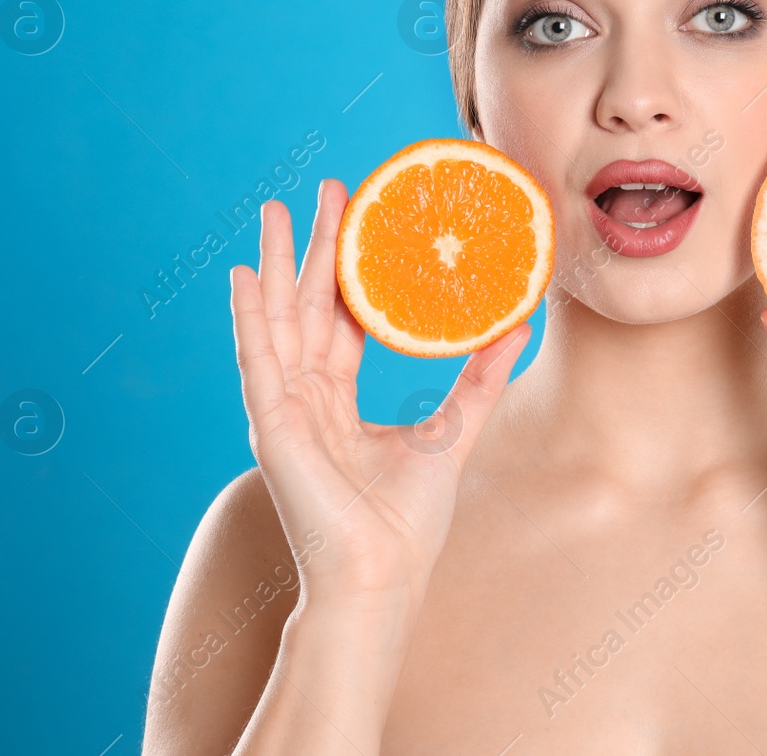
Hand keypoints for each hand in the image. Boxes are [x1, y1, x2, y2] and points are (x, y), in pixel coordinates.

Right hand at [229, 178, 529, 615]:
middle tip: (328, 191)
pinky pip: (257, 361)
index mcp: (336, 400)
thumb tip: (518, 325)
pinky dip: (250, 317)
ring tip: (276, 211)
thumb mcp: (452, 430)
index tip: (361, 216)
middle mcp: (304, 399)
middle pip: (307, 306)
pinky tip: (248, 276)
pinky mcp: (271, 427)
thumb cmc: (407, 523)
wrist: (383, 577)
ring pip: (277, 321)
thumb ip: (479, 377)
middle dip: (315, 248)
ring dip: (277, 265)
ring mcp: (282, 411)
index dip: (348, 268)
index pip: (339, 318)